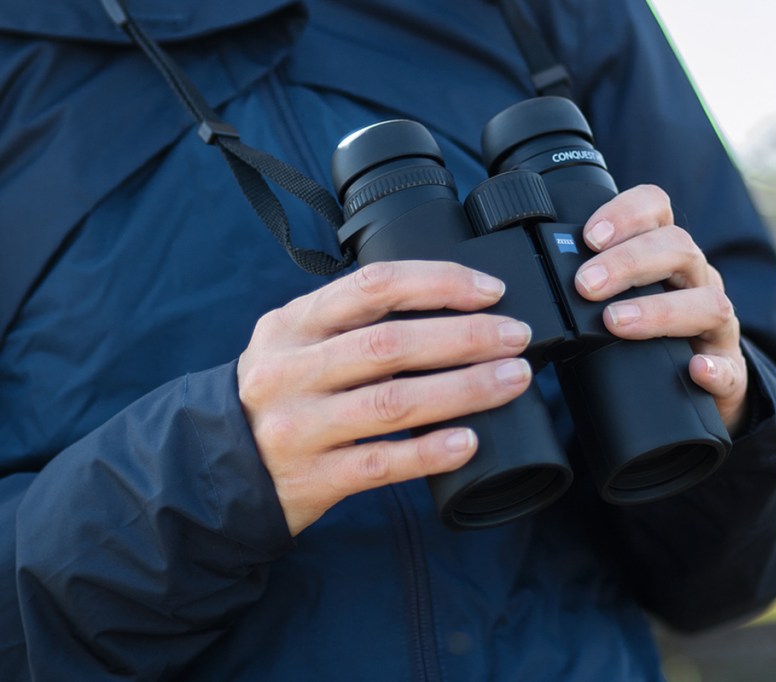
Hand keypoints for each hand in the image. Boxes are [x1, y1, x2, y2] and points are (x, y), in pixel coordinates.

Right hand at [237, 261, 533, 535]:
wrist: (213, 469)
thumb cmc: (278, 396)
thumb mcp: (294, 343)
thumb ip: (350, 321)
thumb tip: (447, 308)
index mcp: (292, 325)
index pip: (371, 286)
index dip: (438, 283)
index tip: (489, 292)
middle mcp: (291, 371)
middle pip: (389, 345)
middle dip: (464, 337)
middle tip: (516, 338)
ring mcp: (299, 427)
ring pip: (392, 403)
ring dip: (462, 390)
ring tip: (512, 381)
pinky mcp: (311, 479)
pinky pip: (379, 464)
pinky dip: (428, 453)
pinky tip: (468, 442)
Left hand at [573, 185, 748, 431]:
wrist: (695, 382)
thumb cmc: (643, 332)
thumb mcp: (617, 296)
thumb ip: (589, 284)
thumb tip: (536, 282)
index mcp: (666, 254)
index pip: (657, 209)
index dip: (625, 213)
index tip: (590, 236)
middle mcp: (696, 280)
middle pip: (678, 249)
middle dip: (628, 263)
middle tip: (586, 285)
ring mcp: (717, 325)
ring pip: (707, 302)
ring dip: (660, 311)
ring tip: (617, 322)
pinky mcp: (729, 371)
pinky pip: (731, 368)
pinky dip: (715, 369)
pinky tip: (695, 370)